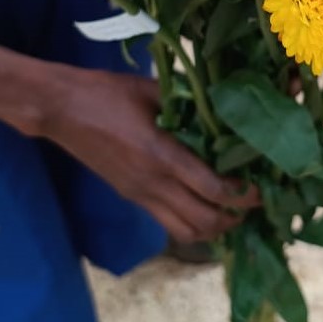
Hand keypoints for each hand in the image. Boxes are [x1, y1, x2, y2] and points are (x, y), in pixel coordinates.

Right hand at [39, 65, 259, 242]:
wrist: (60, 109)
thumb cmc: (105, 93)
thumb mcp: (150, 89)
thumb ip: (186, 100)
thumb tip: (220, 104)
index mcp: (162, 155)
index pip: (212, 189)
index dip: (242, 195)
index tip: (262, 188)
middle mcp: (153, 183)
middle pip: (204, 221)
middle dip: (234, 218)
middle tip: (253, 203)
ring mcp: (139, 195)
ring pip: (185, 232)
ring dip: (213, 228)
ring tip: (230, 211)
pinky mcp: (130, 197)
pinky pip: (167, 222)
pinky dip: (191, 223)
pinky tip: (202, 206)